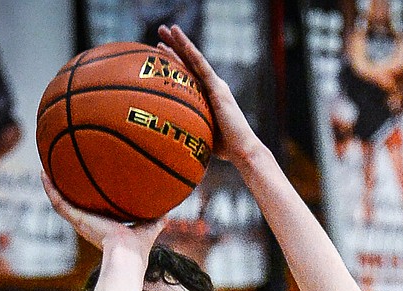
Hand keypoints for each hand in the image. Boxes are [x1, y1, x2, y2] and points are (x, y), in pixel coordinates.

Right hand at [42, 172, 165, 253]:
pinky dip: (49, 188)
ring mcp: (80, 222)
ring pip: (61, 202)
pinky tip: (43, 173)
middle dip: (67, 190)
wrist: (128, 254)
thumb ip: (157, 220)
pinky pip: (58, 202)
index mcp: (102, 227)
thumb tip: (169, 212)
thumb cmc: (139, 248)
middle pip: (73, 205)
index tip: (85, 187)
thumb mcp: (149, 228)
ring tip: (46, 168)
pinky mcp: (77, 219)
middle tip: (61, 173)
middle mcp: (88, 224)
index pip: (92, 211)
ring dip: (52, 186)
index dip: (87, 200)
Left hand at [157, 24, 260, 166]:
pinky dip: (190, 51)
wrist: (242, 150)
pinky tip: (180, 41)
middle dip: (175, 46)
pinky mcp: (217, 88)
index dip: (175, 61)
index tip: (160, 51)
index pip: (188, 74)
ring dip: (180, 42)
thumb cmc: (223, 149)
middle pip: (189, 62)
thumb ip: (189, 128)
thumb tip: (170, 136)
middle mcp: (212, 87)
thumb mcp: (201, 134)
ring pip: (194, 58)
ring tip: (167, 28)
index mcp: (208, 96)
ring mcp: (215, 86)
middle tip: (161, 30)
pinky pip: (201, 66)